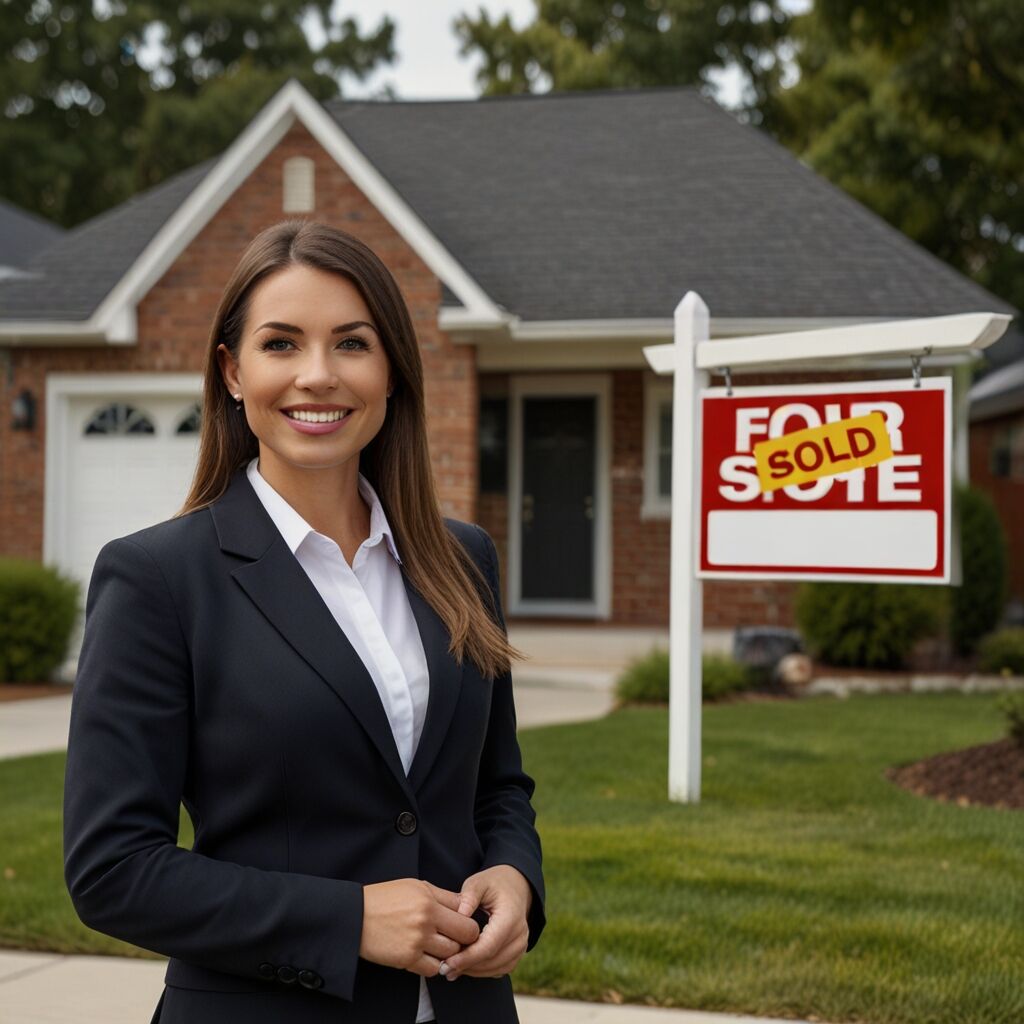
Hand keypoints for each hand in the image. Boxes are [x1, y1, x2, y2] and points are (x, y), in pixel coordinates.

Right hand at [359, 879, 480, 976]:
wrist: (355, 916)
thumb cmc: (385, 898)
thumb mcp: (415, 886)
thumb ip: (443, 896)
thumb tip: (465, 905)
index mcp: (429, 901)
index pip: (466, 915)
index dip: (468, 921)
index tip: (463, 923)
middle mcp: (426, 921)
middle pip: (465, 936)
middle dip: (464, 938)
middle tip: (455, 937)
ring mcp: (416, 941)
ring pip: (451, 954)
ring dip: (448, 952)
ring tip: (438, 945)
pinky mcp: (406, 959)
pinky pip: (433, 969)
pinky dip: (433, 965)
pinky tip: (426, 955)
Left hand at [438, 865, 531, 980]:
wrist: (515, 887)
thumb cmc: (494, 884)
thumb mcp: (480, 882)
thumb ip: (470, 896)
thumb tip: (460, 914)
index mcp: (511, 917)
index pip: (488, 945)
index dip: (467, 957)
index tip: (447, 963)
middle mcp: (519, 934)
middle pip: (492, 960)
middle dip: (467, 967)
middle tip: (444, 968)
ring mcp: (521, 946)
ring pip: (496, 968)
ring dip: (473, 971)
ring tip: (451, 970)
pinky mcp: (517, 953)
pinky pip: (500, 969)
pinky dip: (483, 971)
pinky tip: (465, 967)